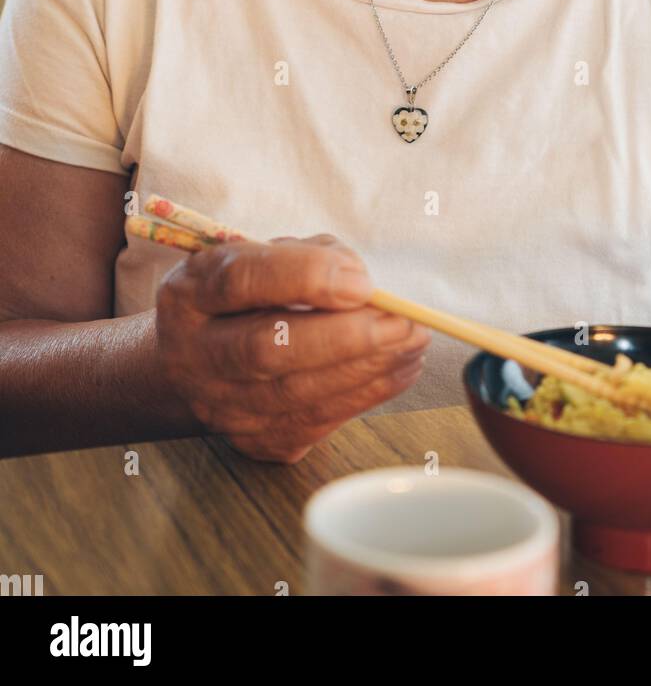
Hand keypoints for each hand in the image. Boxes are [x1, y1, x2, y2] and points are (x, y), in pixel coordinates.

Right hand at [155, 233, 430, 462]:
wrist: (198, 361)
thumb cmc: (245, 296)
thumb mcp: (261, 255)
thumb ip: (309, 256)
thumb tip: (360, 282)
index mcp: (190, 293)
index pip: (241, 280)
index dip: (304, 277)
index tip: (363, 282)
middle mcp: (194, 354)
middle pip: (268, 349)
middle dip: (346, 337)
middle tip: (404, 322)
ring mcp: (221, 405)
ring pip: (298, 394)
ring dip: (368, 368)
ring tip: (413, 342)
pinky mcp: (254, 440)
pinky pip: (317, 423)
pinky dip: (367, 394)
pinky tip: (400, 369)